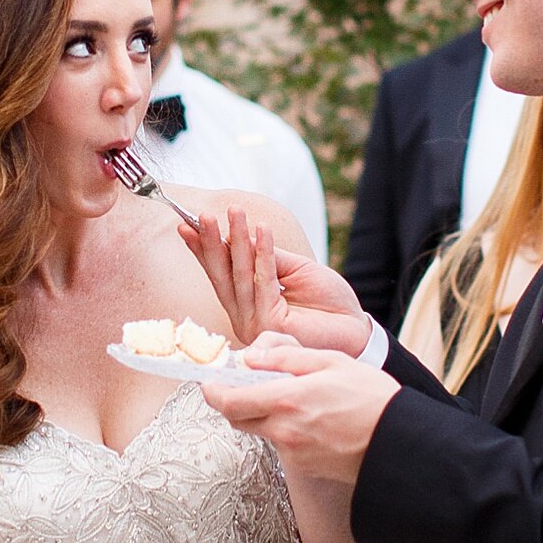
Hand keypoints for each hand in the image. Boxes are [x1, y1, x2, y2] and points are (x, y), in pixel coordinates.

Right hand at [175, 209, 371, 355]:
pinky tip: (261, 230)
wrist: (355, 329)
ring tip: (234, 213)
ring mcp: (255, 322)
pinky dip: (263, 253)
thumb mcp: (296, 271)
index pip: (219, 273)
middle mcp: (244, 316)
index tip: (188, 224)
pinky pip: (265, 281)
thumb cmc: (327, 303)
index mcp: (246, 304)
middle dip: (211, 242)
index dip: (203, 249)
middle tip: (203, 215)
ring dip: (237, 240)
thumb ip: (270, 258)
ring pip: (241, 275)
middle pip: (221, 275)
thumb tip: (244, 237)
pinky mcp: (271, 323)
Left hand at [203, 334, 397, 484]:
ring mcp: (292, 452)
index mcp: (286, 400)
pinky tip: (312, 418)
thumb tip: (249, 357)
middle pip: (237, 419)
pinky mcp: (303, 466)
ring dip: (263, 414)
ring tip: (293, 398)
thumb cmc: (371, 397)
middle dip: (234, 401)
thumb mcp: (330, 362)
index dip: (212, 391)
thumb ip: (284, 359)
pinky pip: (282, 444)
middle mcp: (283, 430)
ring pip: (260, 431)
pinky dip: (285, 429)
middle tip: (248, 384)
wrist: (399, 443)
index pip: (228, 401)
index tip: (209, 381)